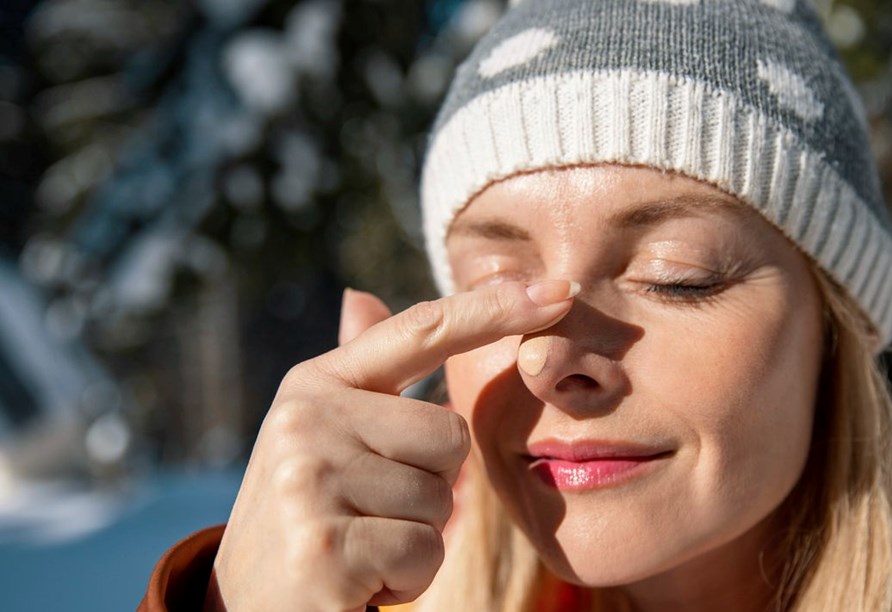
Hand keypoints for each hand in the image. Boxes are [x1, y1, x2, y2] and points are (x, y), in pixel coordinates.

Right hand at [208, 280, 577, 610]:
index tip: (561, 288)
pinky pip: (424, 551)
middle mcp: (307, 420)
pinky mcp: (326, 545)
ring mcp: (311, 480)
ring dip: (416, 538)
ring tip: (359, 546)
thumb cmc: (306, 514)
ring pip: (443, 501)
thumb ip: (357, 374)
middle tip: (368, 514)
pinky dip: (406, 578)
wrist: (244, 606)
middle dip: (430, 488)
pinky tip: (359, 580)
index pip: (421, 330)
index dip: (494, 307)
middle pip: (452, 436)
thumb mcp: (322, 435)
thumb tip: (360, 296)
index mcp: (316, 385)